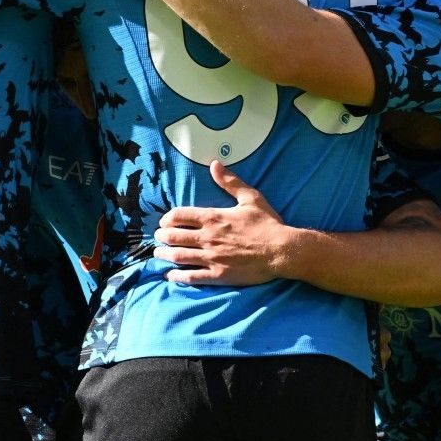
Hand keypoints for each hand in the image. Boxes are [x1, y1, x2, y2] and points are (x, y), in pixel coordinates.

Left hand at [156, 162, 299, 286]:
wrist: (282, 250)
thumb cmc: (268, 223)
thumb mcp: (251, 197)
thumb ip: (230, 181)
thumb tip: (214, 164)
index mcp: (213, 217)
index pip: (179, 216)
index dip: (167, 219)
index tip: (165, 222)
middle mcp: (208, 237)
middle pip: (174, 236)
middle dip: (161, 237)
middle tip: (158, 238)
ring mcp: (212, 257)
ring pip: (178, 256)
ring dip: (164, 255)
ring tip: (158, 254)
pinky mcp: (218, 275)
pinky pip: (191, 276)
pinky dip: (177, 276)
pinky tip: (170, 275)